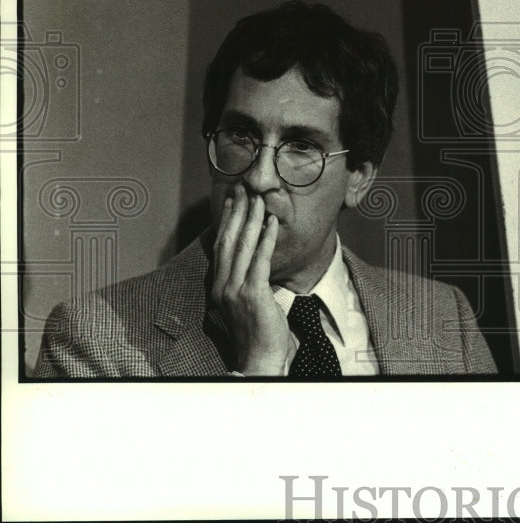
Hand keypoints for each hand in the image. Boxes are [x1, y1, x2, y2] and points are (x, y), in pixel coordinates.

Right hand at [211, 186, 292, 374]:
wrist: (259, 359)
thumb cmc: (257, 332)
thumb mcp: (244, 302)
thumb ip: (244, 281)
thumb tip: (254, 260)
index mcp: (219, 285)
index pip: (221, 245)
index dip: (227, 220)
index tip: (232, 199)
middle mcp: (222, 285)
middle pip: (229, 240)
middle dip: (237, 212)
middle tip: (243, 188)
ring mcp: (236, 290)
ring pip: (243, 246)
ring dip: (252, 219)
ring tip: (258, 198)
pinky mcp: (253, 294)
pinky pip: (261, 260)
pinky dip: (267, 239)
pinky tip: (272, 222)